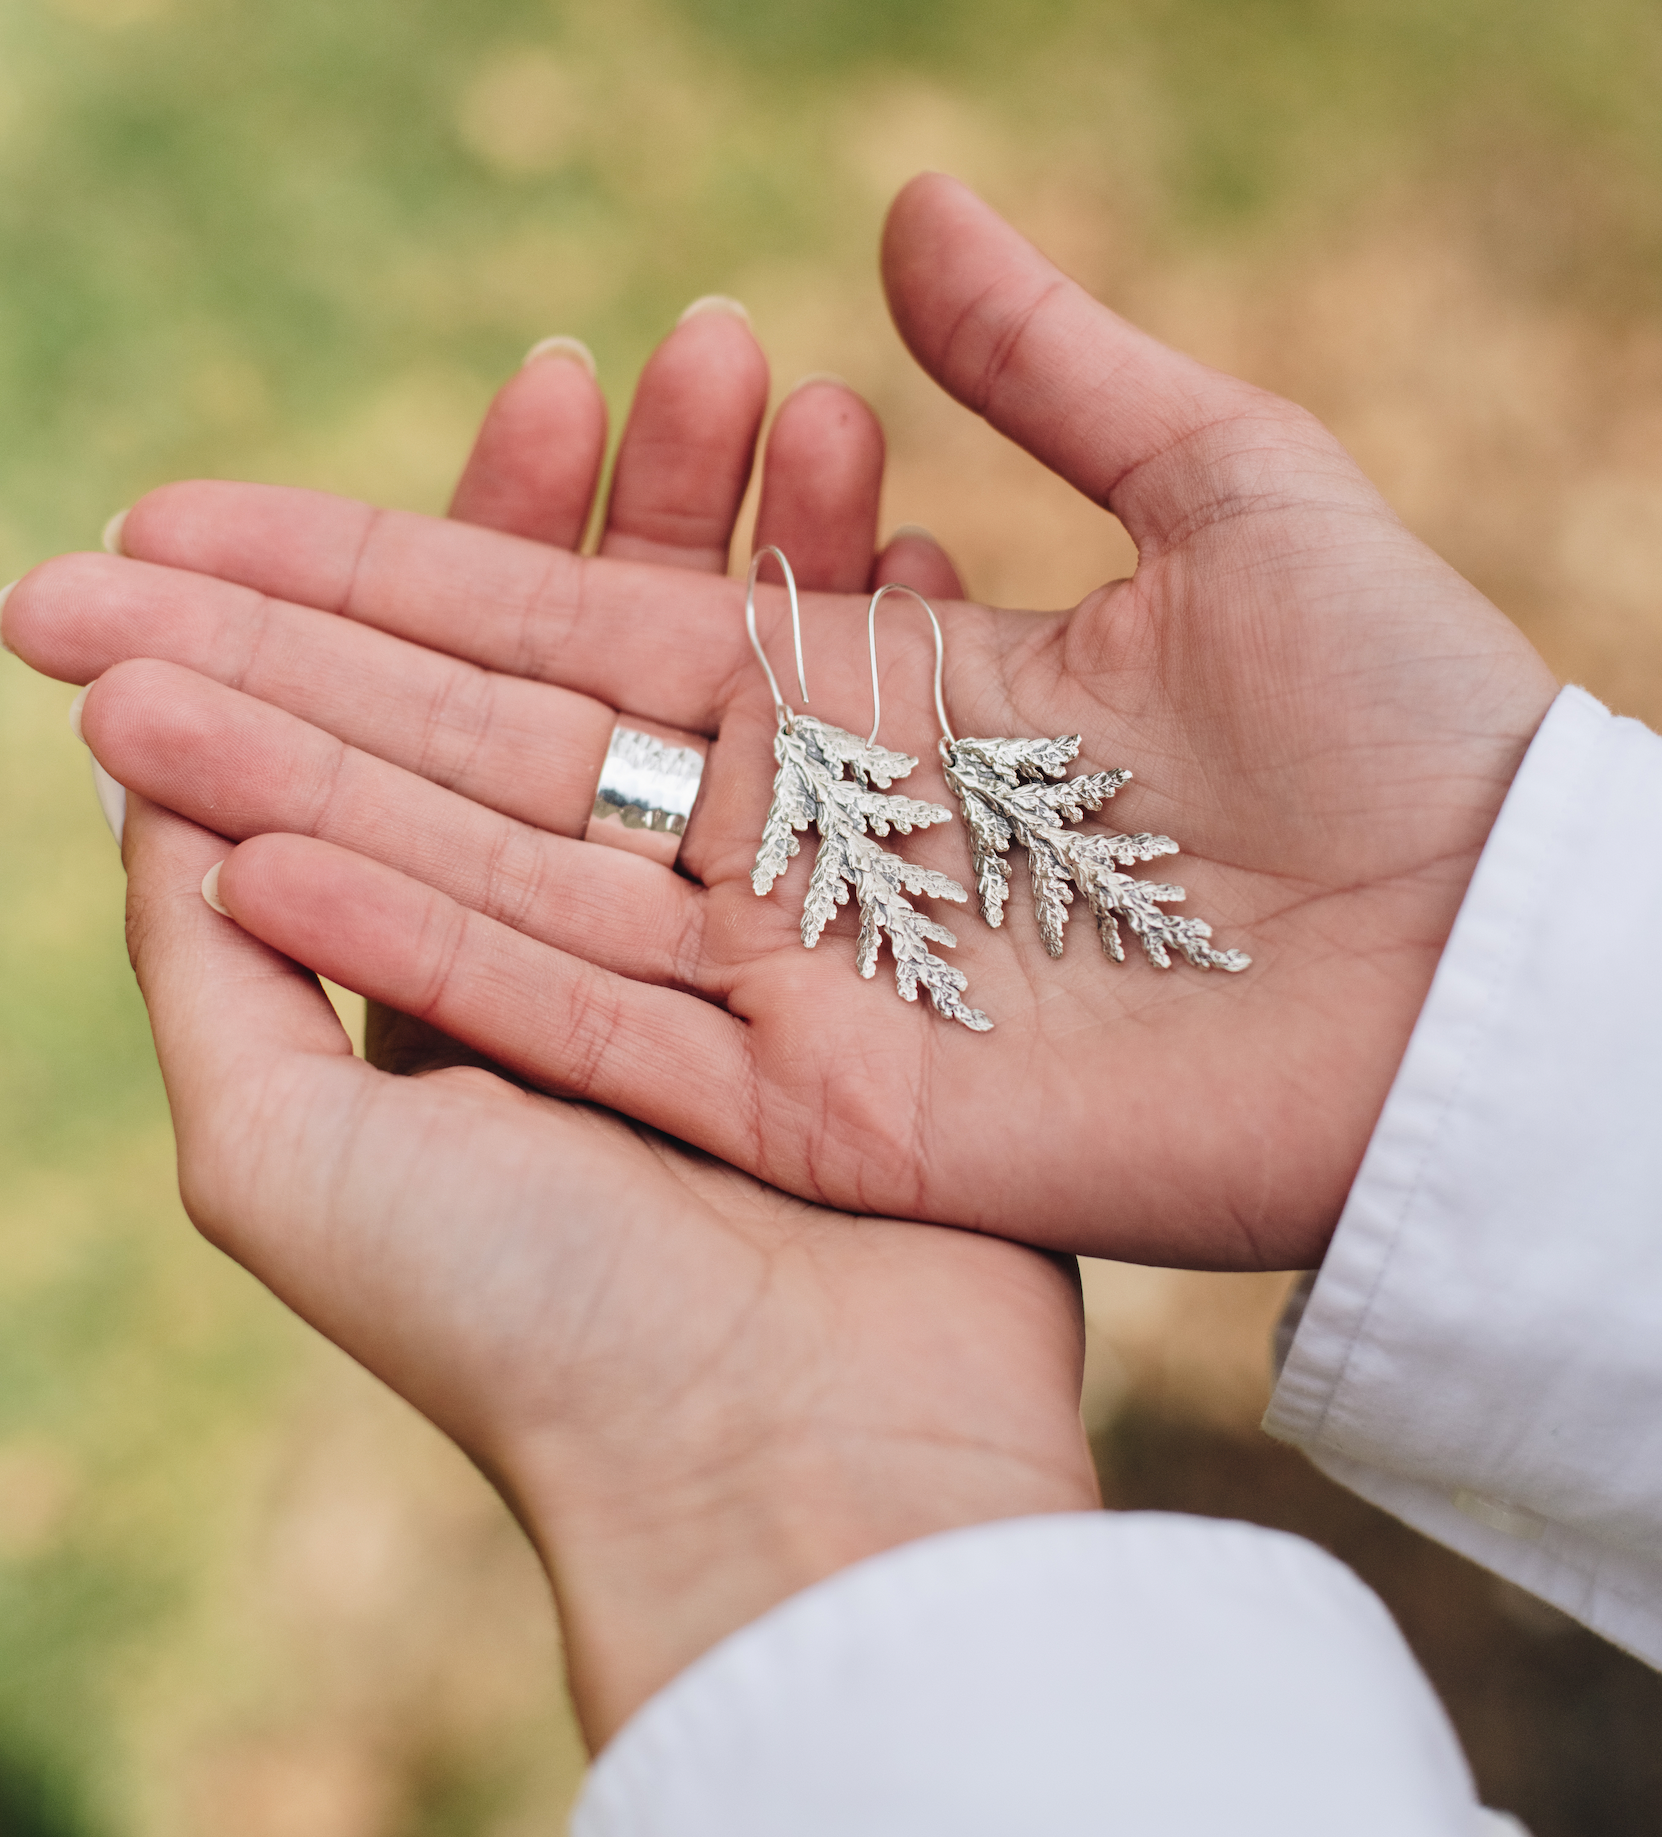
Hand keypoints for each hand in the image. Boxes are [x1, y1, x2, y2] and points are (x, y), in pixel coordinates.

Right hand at [4, 179, 1560, 1270]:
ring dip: (303, 797)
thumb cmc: (1402, 723)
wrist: (1488, 958)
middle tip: (64, 598)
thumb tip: (895, 207)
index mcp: (853, 693)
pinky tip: (265, 868)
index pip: (561, 614)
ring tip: (113, 712)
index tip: (194, 511)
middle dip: (278, 670)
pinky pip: (595, 1024)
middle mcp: (784, 838)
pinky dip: (436, 951)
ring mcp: (792, 984)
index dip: (378, 560)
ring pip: (502, 875)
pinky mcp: (824, 1112)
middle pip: (486, 742)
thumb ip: (1053, 359)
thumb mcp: (1231, 487)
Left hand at [13, 305, 1095, 1745]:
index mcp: (467, 948)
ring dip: (785, 543)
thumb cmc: (520, 1329)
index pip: (448, 698)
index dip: (471, 544)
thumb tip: (141, 771)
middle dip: (648, 504)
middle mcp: (616, 928)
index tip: (519, 394)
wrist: (783, 1474)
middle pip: (618, 671)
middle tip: (686, 342)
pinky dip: (905, 661)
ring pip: (767, 698)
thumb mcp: (277, 1153)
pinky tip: (913, 531)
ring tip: (809, 394)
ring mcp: (777, 939)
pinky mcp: (911, 973)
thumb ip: (208, 954)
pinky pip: (906, 782)